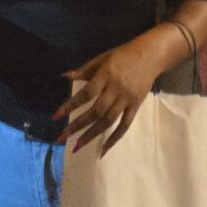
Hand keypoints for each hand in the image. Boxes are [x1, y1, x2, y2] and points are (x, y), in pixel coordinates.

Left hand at [57, 39, 163, 154]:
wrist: (151, 55)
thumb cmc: (123, 55)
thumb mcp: (103, 57)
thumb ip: (85, 69)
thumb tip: (65, 76)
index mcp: (106, 74)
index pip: (86, 93)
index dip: (70, 105)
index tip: (56, 117)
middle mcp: (116, 88)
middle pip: (96, 110)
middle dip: (78, 125)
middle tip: (62, 137)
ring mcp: (127, 99)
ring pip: (109, 120)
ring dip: (92, 135)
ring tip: (77, 146)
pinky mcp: (136, 106)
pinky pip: (125, 125)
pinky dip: (114, 139)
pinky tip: (102, 150)